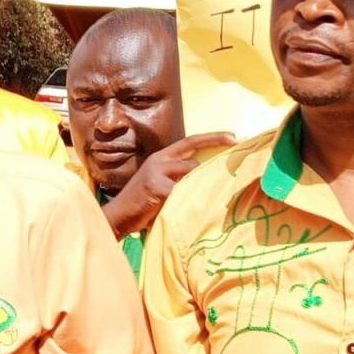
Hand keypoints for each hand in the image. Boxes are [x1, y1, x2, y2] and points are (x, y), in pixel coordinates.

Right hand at [102, 131, 235, 237]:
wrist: (116, 217)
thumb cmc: (140, 205)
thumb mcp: (159, 185)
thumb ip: (177, 178)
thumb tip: (205, 177)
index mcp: (160, 158)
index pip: (190, 142)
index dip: (213, 138)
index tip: (234, 136)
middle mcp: (158, 161)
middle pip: (193, 155)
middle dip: (215, 152)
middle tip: (237, 151)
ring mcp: (156, 172)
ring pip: (191, 175)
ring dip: (197, 188)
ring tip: (197, 200)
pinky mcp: (157, 187)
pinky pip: (182, 192)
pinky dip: (187, 201)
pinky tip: (182, 210)